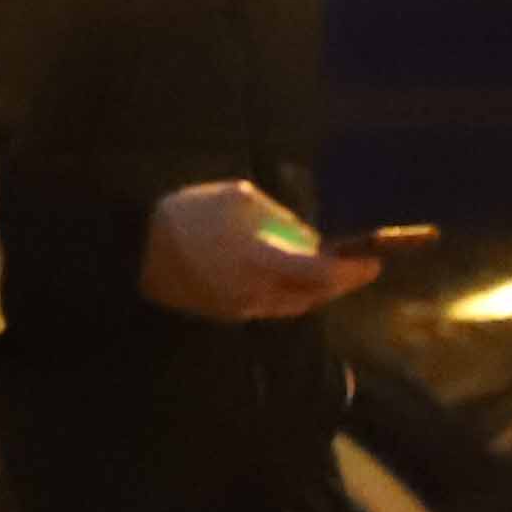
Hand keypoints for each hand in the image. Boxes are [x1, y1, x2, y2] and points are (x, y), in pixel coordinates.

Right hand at [139, 182, 375, 323]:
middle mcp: (258, 294)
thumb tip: (305, 237)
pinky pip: (270, 307)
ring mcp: (241, 309)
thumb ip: (279, 218)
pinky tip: (287, 276)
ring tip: (324, 270)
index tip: (374, 262)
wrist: (138, 249)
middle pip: (312, 297)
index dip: (352, 271)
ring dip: (313, 291)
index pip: (322, 275)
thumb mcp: (239, 198)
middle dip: (338, 283)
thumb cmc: (189, 215)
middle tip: (356, 267)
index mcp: (263, 263)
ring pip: (292, 306)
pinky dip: (288, 294)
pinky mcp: (226, 313)